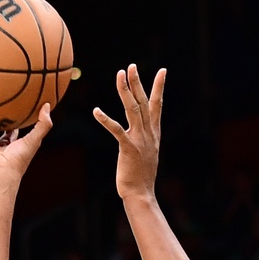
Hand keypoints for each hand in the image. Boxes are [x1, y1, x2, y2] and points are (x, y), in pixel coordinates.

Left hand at [93, 65, 164, 201]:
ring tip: (119, 75)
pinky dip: (106, 120)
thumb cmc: (141, 176)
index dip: (159, 87)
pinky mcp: (128, 148)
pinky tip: (96, 111)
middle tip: (131, 65)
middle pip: (144, 101)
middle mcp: (148, 133)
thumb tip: (144, 134)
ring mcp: (139, 140)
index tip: (162, 70)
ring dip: (125, 91)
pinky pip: (116, 130)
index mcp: (153, 133)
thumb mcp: (148, 153)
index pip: (158, 104)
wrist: (141, 193)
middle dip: (138, 82)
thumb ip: (145, 139)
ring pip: (133, 109)